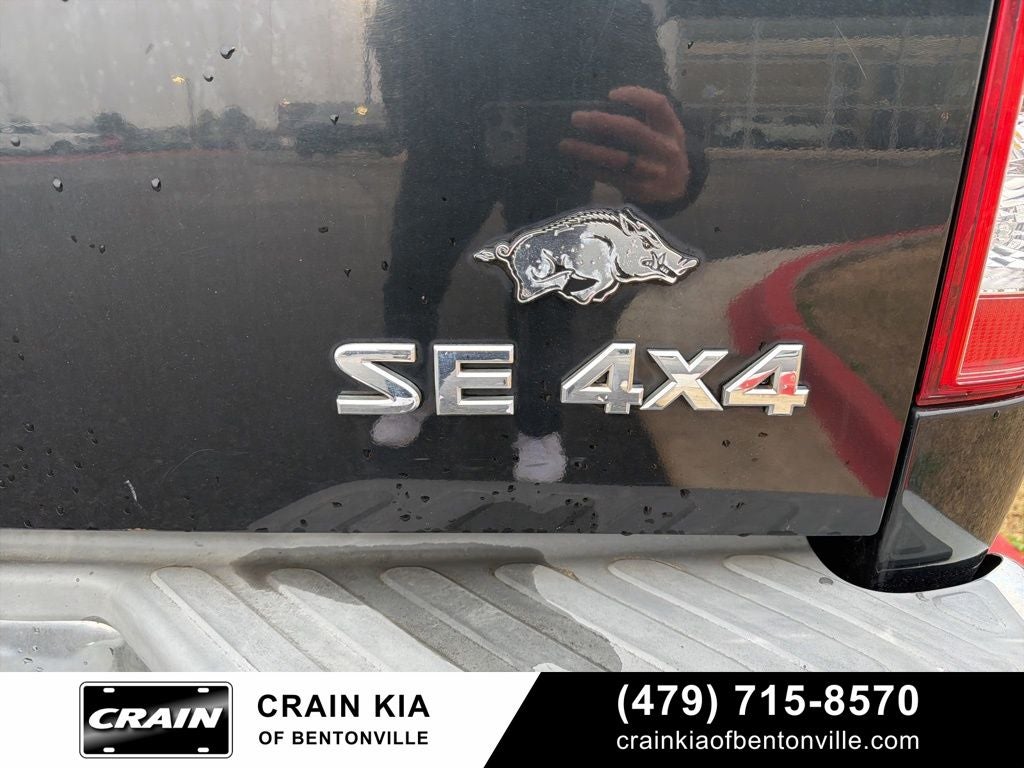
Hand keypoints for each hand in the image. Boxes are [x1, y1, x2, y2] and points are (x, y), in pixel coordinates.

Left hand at [559, 86, 689, 203]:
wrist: (678, 190)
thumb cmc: (662, 152)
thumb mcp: (665, 132)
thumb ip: (645, 118)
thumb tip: (600, 105)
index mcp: (672, 129)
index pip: (657, 104)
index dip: (634, 95)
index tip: (610, 94)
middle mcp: (666, 149)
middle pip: (633, 131)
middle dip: (602, 122)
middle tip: (576, 118)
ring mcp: (654, 172)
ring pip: (618, 159)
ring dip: (588, 151)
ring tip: (565, 144)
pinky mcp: (640, 190)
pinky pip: (611, 178)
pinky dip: (591, 170)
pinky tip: (575, 164)